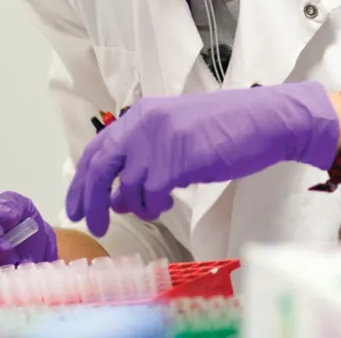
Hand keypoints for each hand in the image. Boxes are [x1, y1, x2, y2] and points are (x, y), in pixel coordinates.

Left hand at [66, 81, 340, 236]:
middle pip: (99, 168)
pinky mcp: (176, 160)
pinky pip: (151, 195)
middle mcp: (143, 123)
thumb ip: (144, 158)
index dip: (81, 179)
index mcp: (142, 114)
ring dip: (136, 206)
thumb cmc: (226, 129)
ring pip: (126, 187)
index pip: (97, 147)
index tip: (76, 205)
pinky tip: (169, 202)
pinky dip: (155, 205)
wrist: (264, 120)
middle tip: (92, 225)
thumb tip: (116, 195)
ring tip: (155, 207)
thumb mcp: (176, 136)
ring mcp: (158, 141)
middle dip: (90, 200)